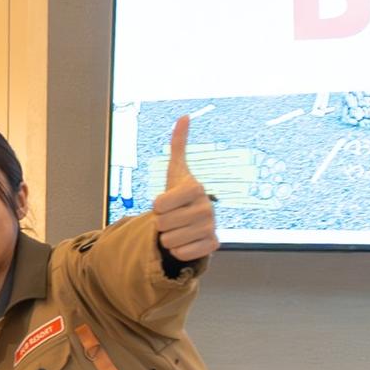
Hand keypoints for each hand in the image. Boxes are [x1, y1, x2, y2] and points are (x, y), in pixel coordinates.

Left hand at [151, 116, 218, 262]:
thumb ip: (177, 145)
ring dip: (168, 238)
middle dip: (161, 224)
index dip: (156, 207)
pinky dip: (178, 251)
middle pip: (162, 224)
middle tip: (172, 218)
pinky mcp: (212, 245)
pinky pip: (182, 253)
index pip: (158, 205)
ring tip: (178, 229)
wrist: (193, 223)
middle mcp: (207, 206)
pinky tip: (186, 241)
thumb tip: (184, 116)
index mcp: (195, 188)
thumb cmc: (179, 197)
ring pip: (169, 241)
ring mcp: (211, 226)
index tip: (165, 203)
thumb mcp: (175, 172)